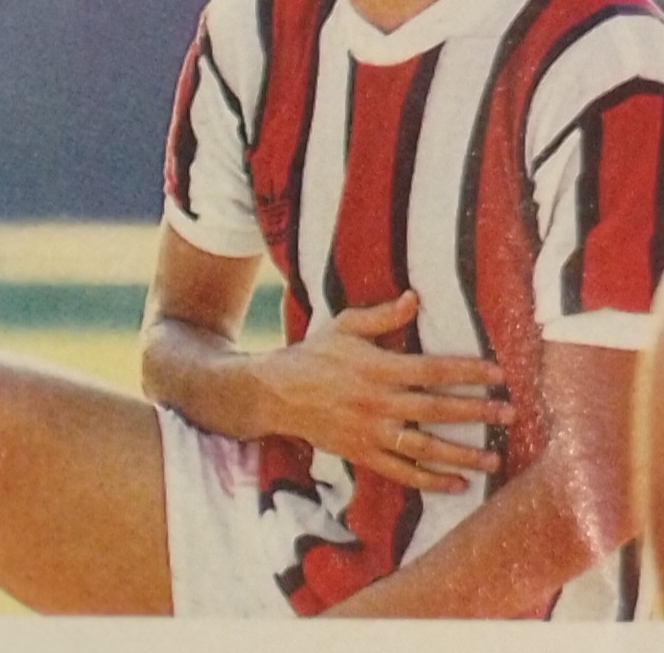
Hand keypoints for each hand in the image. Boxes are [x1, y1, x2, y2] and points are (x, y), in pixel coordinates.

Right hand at [254, 290, 513, 491]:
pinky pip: (401, 472)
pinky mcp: (362, 454)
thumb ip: (382, 316)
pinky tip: (457, 484)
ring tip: (493, 458)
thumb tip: (416, 299)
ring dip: (462, 454)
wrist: (274, 393)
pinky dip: (431, 481)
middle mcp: (377, 402)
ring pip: (425, 447)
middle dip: (477, 412)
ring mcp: (370, 431)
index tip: (498, 373)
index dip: (467, 371)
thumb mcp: (343, 327)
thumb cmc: (313, 355)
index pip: (432, 370)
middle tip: (509, 414)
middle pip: (436, 409)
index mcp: (377, 368)